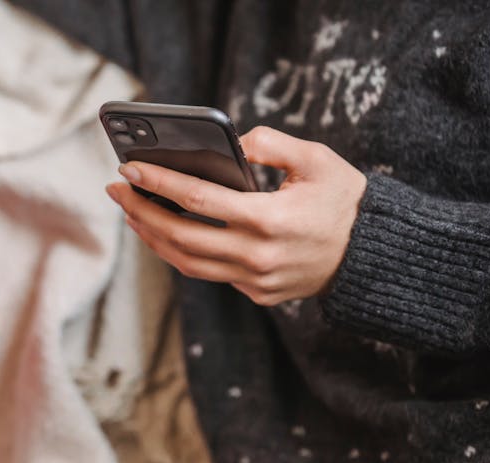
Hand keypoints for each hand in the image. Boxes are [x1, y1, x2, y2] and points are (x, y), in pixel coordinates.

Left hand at [105, 126, 366, 305]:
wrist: (373, 254)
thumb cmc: (344, 200)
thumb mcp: (318, 160)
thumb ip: (272, 144)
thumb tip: (232, 142)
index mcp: (270, 219)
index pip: (198, 200)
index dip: (158, 183)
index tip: (129, 169)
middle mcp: (257, 255)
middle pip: (180, 236)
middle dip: (140, 210)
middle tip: (116, 189)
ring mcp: (255, 280)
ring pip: (186, 263)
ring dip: (152, 236)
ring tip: (132, 211)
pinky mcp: (257, 294)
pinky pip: (208, 273)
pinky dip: (180, 253)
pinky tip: (164, 232)